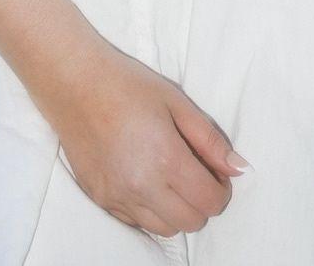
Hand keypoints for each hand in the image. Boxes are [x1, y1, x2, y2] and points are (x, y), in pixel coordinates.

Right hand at [36, 42, 246, 237]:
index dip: (222, 190)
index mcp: (165, 159)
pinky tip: (146, 180)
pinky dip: (150, 210)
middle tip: (197, 173)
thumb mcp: (177, 102)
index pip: (209, 202)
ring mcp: (117, 198)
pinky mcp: (100, 200)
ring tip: (171, 177)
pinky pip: (137, 223)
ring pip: (164, 229)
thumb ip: (210, 140)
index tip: (217, 172)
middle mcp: (141, 187)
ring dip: (177, 211)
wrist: (76, 85)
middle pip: (190, 222)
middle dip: (202, 203)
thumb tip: (238, 168)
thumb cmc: (130, 86)